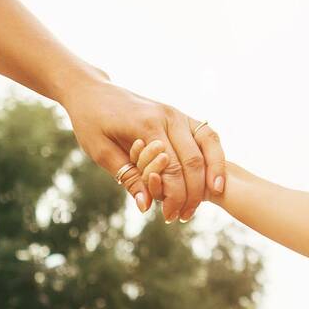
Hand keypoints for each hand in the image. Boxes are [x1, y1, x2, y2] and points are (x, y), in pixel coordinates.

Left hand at [60, 77, 225, 221]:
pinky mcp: (182, 116)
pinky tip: (214, 177)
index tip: (169, 216)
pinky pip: (208, 136)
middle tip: (184, 216)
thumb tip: (147, 205)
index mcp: (147, 125)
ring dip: (212, 174)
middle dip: (193, 193)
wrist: (94, 91)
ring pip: (208, 145)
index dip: (174, 196)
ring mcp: (179, 114)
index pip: (171, 167)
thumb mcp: (100, 151)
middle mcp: (169, 117)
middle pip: (194, 160)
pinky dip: (215, 156)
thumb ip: (127, 176)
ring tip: (210, 198)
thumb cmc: (92, 121)